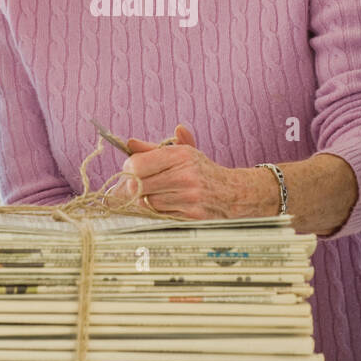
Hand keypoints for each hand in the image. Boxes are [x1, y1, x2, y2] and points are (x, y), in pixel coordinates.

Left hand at [107, 123, 279, 220]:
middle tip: (133, 187)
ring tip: (151, 196)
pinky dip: (156, 213)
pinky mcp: (192, 217)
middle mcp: (185, 175)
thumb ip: (153, 148)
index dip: (128, 168)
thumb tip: (129, 143)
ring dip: (144, 202)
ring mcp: (189, 198)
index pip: (138, 163)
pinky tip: (163, 207)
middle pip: (138, 185)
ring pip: (147, 203)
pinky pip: (160, 217)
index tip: (129, 170)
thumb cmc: (202, 171)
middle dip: (131, 187)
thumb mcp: (182, 152)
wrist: (232, 193)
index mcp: (181, 155)